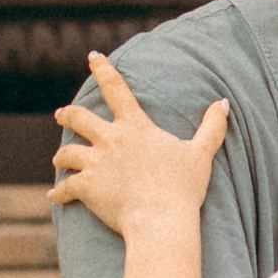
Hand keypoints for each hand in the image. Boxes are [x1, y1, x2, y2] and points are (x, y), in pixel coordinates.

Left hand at [53, 51, 228, 242]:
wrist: (160, 220)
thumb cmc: (182, 188)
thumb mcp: (200, 154)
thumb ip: (211, 127)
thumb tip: (222, 103)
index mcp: (135, 127)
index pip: (116, 88)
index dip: (103, 69)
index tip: (92, 56)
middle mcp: (111, 140)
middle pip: (78, 118)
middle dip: (67, 115)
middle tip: (60, 115)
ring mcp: (96, 163)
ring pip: (67, 153)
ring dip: (61, 156)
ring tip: (59, 160)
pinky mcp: (86, 187)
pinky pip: (65, 187)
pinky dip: (59, 193)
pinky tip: (54, 197)